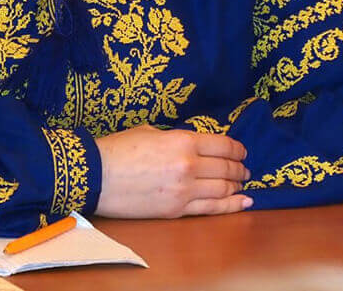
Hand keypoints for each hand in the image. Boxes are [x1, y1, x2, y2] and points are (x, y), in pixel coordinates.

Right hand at [95, 125, 251, 217]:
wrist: (97, 175)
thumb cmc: (120, 148)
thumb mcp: (150, 132)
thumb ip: (174, 138)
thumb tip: (188, 145)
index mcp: (182, 141)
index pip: (222, 145)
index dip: (236, 149)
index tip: (242, 151)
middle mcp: (189, 166)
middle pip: (226, 168)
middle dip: (239, 169)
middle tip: (244, 169)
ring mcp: (184, 191)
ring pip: (223, 189)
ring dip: (237, 186)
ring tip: (242, 184)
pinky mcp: (176, 210)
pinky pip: (212, 209)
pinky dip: (232, 206)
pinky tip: (244, 202)